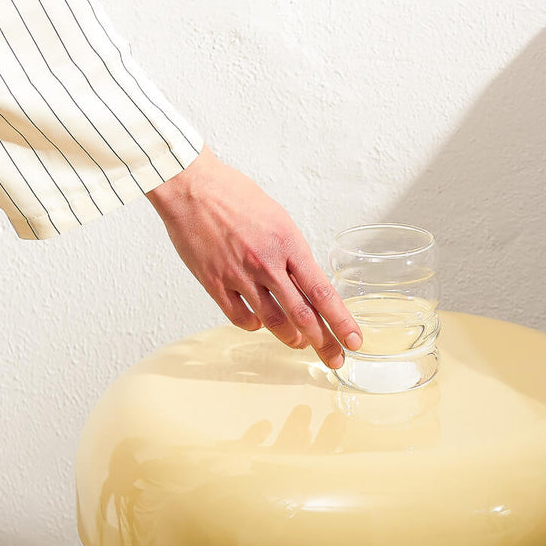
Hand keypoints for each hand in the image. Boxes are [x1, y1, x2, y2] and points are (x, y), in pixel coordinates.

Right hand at [146, 146, 360, 369]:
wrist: (191, 186)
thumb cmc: (236, 197)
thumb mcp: (279, 220)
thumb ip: (293, 254)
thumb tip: (306, 284)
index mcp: (288, 244)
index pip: (322, 292)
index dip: (341, 320)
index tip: (354, 340)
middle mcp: (267, 263)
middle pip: (302, 315)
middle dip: (323, 343)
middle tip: (335, 359)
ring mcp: (239, 274)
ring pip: (272, 322)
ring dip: (291, 338)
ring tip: (301, 344)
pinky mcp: (214, 282)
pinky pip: (240, 317)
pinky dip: (254, 326)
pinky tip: (260, 325)